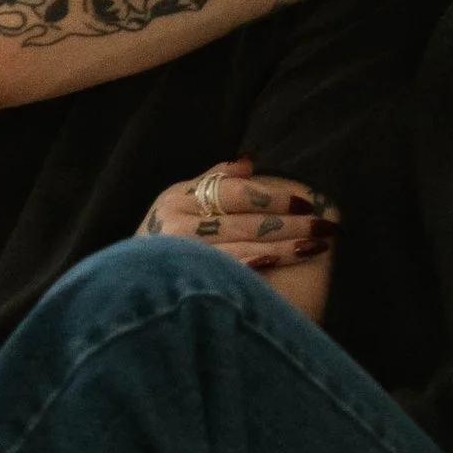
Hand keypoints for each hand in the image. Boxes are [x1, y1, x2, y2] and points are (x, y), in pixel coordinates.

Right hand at [139, 158, 337, 272]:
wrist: (126, 291)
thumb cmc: (159, 244)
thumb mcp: (174, 203)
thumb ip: (210, 180)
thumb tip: (248, 161)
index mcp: (176, 198)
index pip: (235, 192)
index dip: (273, 195)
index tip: (305, 201)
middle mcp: (176, 224)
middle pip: (247, 220)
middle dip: (293, 222)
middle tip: (326, 225)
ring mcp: (181, 256)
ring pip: (246, 245)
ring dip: (287, 245)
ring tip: (318, 245)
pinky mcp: (187, 282)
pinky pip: (230, 270)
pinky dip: (258, 265)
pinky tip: (281, 261)